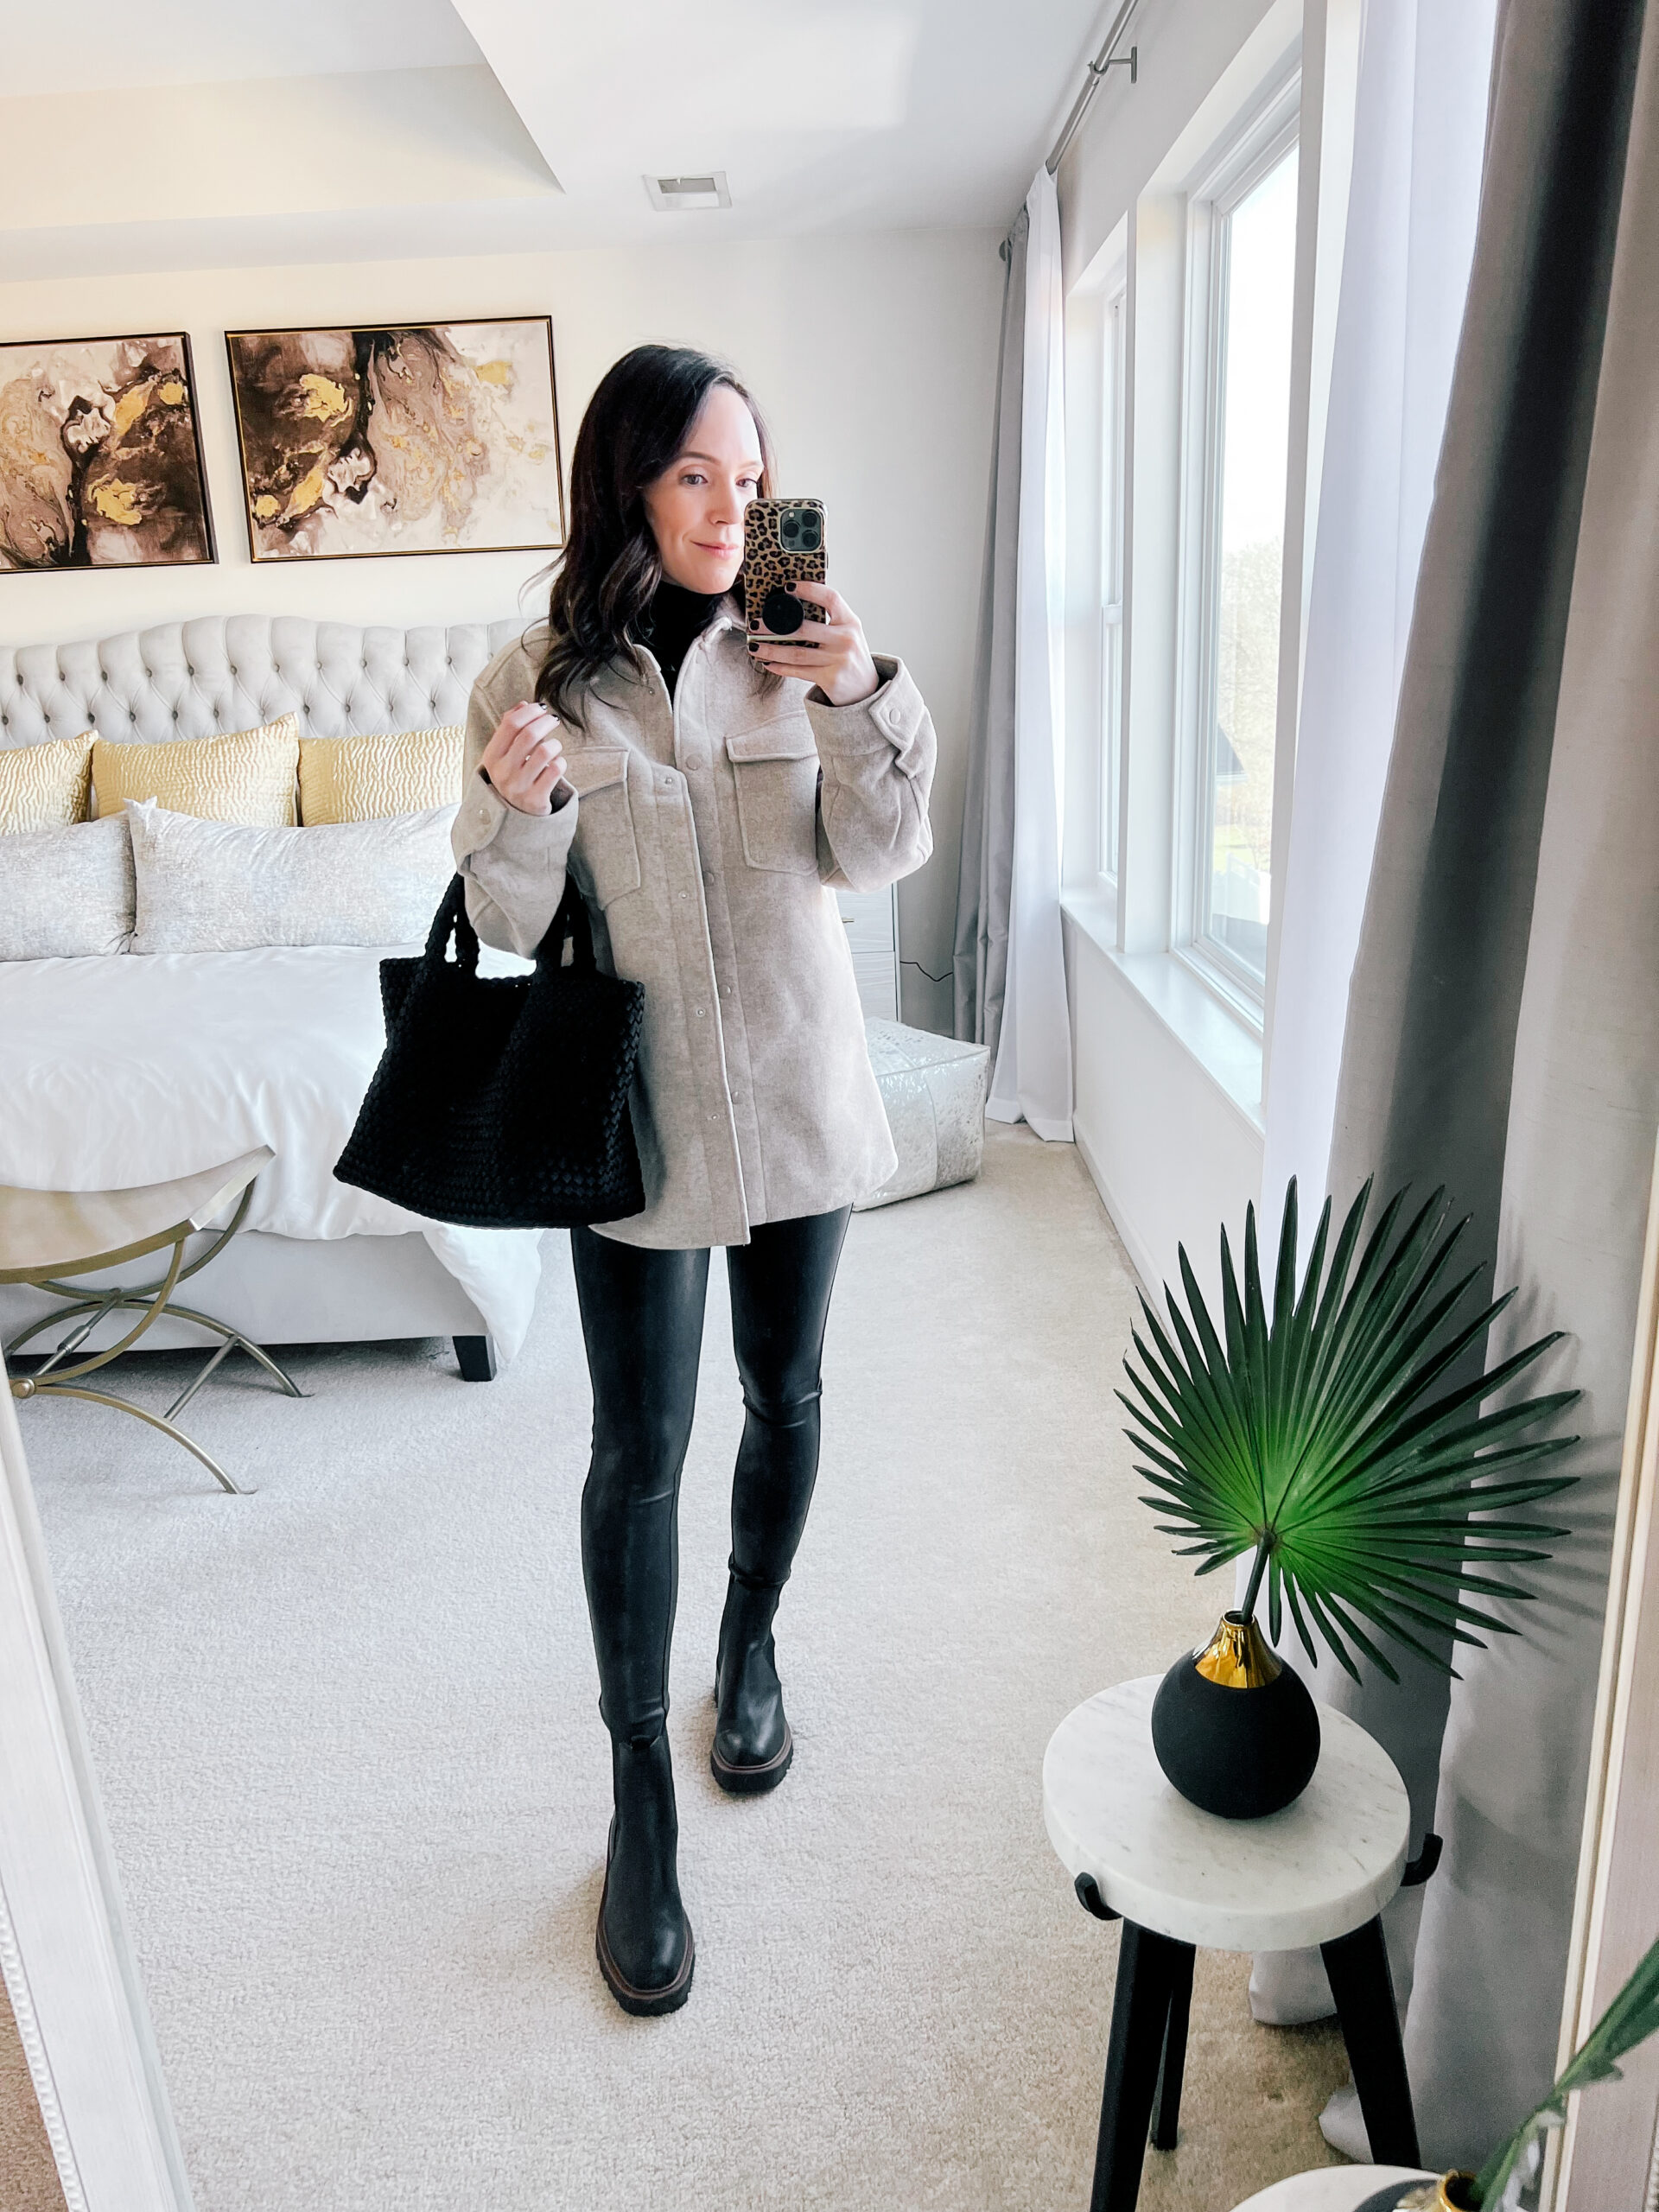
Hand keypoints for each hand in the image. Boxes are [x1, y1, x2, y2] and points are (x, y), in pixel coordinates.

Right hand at [480, 701, 567, 814]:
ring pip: (545, 751)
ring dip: (555, 744)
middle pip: (529, 734)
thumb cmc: (512, 775)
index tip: (541, 708)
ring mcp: (518, 787)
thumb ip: (510, 727)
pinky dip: (560, 762)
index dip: (530, 711)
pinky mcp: (535, 799)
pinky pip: (555, 770)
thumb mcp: (504, 753)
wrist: (515, 815)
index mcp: (492, 756)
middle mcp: (502, 772)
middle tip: (553, 720)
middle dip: (546, 722)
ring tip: (554, 746)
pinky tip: (557, 764)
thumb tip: (523, 704)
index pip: (511, 723)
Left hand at [750, 580, 879, 704]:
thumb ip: (829, 621)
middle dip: (773, 627)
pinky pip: (798, 671)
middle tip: (755, 624)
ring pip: (796, 653)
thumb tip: (790, 610)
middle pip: (803, 628)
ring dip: (770, 650)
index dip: (809, 589)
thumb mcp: (848, 634)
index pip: (830, 598)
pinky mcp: (830, 678)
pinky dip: (780, 667)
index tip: (787, 586)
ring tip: (754, 647)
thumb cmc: (850, 657)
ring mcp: (838, 660)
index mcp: (851, 622)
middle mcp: (846, 639)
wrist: (865, 691)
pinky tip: (768, 663)